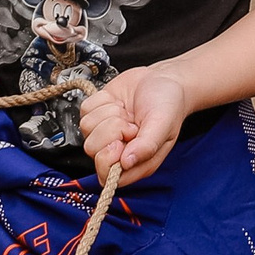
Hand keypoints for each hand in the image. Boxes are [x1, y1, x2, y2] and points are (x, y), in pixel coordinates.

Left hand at [78, 66, 187, 186]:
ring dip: (108, 113)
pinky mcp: (96, 115)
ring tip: (127, 111)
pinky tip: (119, 102)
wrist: (163, 78)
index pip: (107, 175)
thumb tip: (126, 163)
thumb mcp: (163, 124)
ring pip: (87, 128)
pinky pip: (85, 110)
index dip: (110, 157)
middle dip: (110, 130)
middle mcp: (118, 151)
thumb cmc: (168, 103)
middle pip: (92, 149)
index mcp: (137, 162)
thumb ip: (147, 145)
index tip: (125, 139)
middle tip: (130, 122)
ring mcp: (104, 133)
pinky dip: (102, 101)